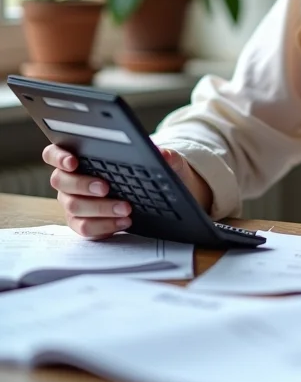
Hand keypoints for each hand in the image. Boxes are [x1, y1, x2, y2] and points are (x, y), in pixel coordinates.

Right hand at [42, 145, 212, 237]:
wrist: (158, 196)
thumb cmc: (150, 171)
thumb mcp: (164, 161)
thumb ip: (165, 155)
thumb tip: (162, 153)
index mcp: (80, 157)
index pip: (54, 153)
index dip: (59, 156)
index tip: (74, 161)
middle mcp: (70, 180)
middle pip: (61, 181)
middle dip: (83, 183)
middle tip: (105, 187)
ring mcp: (74, 202)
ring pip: (73, 206)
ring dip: (100, 207)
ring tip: (126, 208)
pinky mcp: (83, 223)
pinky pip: (85, 227)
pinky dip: (105, 225)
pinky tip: (125, 222)